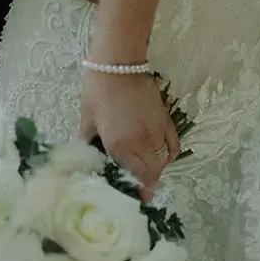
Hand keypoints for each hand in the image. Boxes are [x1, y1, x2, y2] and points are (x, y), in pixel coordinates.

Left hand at [79, 71, 179, 201]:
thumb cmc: (97, 89)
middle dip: (145, 186)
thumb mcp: (87, 119)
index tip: (129, 198)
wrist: (119, 62)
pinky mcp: (166, 120)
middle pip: (151, 175)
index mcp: (121, 146)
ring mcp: (157, 131)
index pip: (133, 179)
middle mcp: (143, 143)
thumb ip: (88, 143)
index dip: (133, 192)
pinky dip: (168, 156)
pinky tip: (159, 157)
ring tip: (144, 174)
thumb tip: (86, 159)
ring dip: (155, 172)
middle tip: (136, 189)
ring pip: (163, 163)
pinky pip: (173, 146)